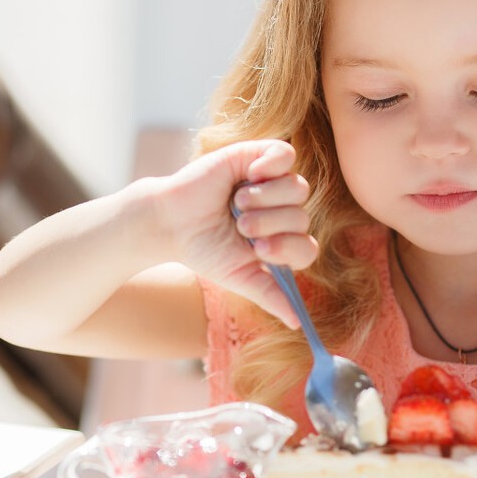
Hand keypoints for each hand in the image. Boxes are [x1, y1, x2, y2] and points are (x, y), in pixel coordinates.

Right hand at [156, 139, 316, 328]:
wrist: (170, 224)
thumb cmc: (203, 250)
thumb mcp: (239, 277)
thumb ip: (270, 295)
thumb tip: (297, 324)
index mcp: (280, 239)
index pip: (307, 247)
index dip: (288, 248)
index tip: (258, 251)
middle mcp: (280, 211)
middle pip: (302, 217)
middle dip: (269, 225)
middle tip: (240, 225)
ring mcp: (270, 183)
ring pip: (298, 188)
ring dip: (266, 200)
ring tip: (238, 203)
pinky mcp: (256, 156)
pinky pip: (285, 153)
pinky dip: (271, 166)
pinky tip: (250, 176)